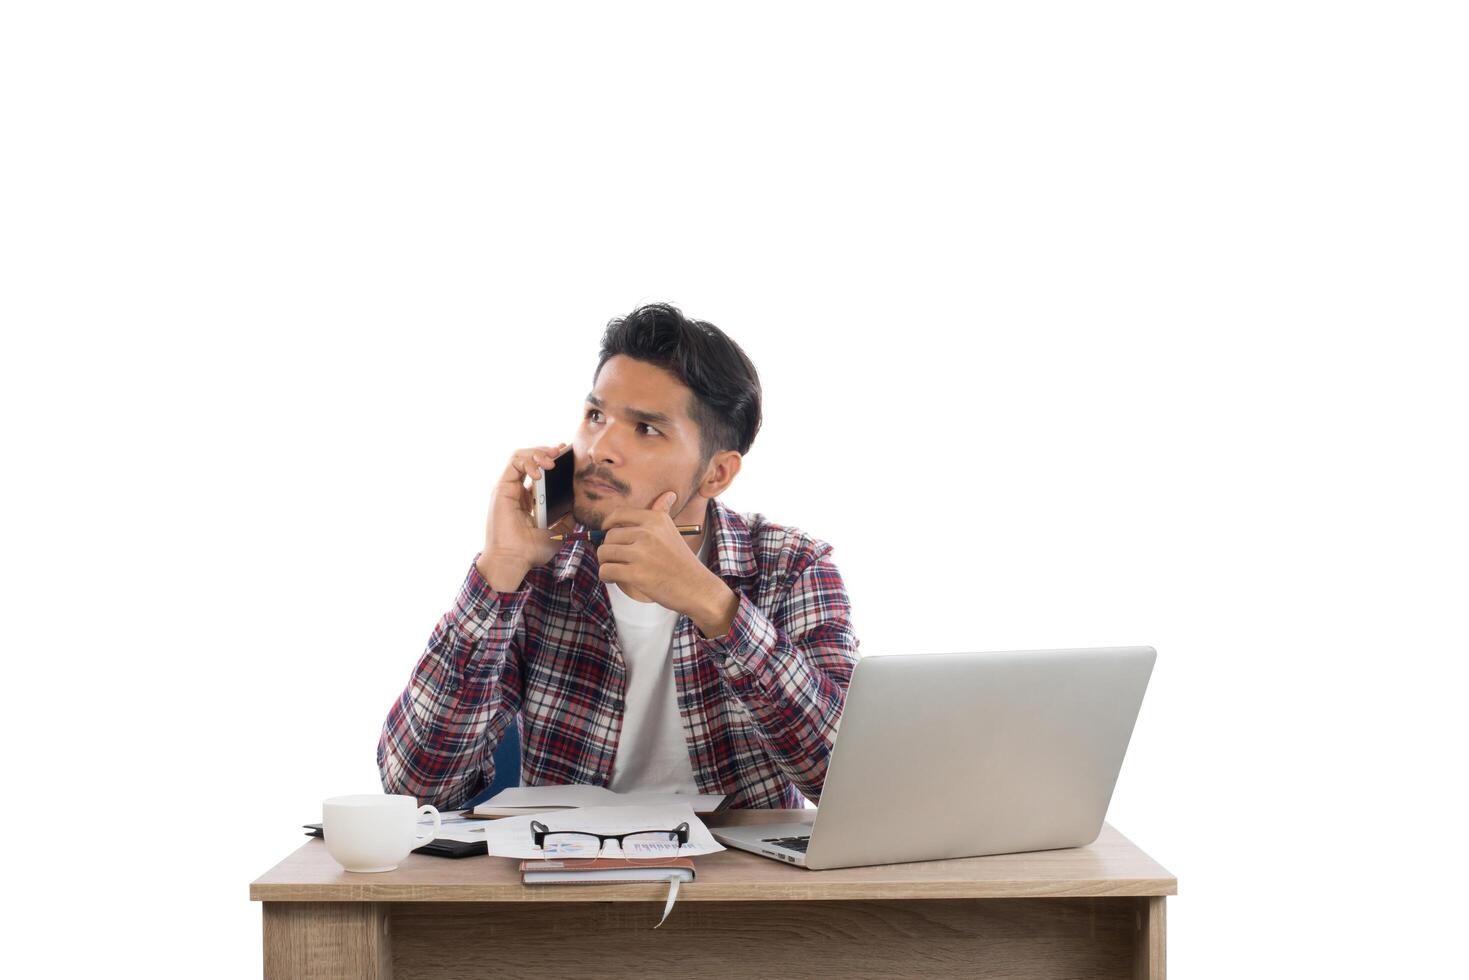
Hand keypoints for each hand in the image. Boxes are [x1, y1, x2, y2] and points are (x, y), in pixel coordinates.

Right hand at [476, 442, 574, 590]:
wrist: (514, 560)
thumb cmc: (530, 551)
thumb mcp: (557, 533)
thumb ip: (566, 519)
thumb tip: (577, 507)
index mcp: (527, 500)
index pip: (538, 471)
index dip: (550, 459)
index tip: (566, 454)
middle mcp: (516, 491)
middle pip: (529, 459)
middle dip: (546, 451)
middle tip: (561, 451)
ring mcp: (508, 488)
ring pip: (520, 456)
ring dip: (538, 453)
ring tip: (552, 461)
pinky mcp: (502, 487)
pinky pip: (514, 462)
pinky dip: (528, 461)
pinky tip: (540, 472)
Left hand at [596, 492, 731, 627]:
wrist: (697, 588)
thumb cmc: (682, 563)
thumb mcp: (673, 532)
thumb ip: (663, 513)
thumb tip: (669, 494)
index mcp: (656, 519)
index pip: (619, 514)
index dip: (607, 524)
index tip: (607, 532)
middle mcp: (648, 533)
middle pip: (609, 536)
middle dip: (608, 549)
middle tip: (617, 560)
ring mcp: (642, 553)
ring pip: (604, 552)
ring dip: (605, 563)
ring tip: (616, 570)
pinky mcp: (636, 574)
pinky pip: (606, 570)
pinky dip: (606, 576)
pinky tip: (616, 579)